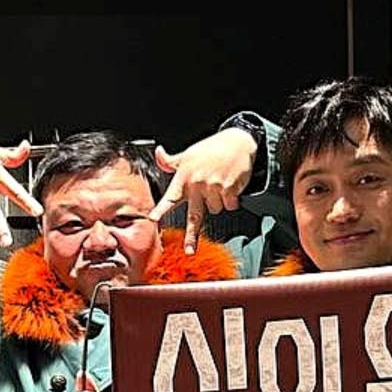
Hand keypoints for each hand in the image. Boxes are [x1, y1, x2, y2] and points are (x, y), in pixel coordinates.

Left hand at [148, 128, 257, 253]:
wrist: (238, 141)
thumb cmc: (211, 148)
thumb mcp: (188, 154)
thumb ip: (171, 161)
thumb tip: (158, 153)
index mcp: (184, 178)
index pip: (170, 197)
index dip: (161, 210)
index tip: (153, 219)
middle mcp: (197, 184)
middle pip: (194, 216)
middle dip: (191, 236)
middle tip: (188, 251)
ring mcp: (214, 188)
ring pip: (215, 210)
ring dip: (218, 201)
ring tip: (218, 184)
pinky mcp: (230, 189)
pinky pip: (230, 205)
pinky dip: (232, 199)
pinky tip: (230, 185)